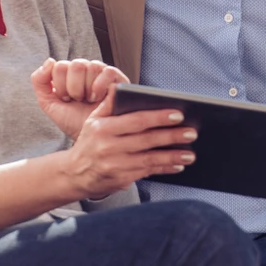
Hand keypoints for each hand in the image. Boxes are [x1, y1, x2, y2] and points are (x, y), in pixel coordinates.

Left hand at [31, 58, 128, 139]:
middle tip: (79, 100)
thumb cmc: (73, 121)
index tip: (67, 99)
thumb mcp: (50, 103)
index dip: (61, 86)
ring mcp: (102, 72)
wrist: (90, 139)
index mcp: (69, 73)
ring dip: (87, 89)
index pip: (60, 65)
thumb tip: (50, 61)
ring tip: (90, 100)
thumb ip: (40, 82)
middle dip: (74, 88)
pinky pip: (107, 71)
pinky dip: (100, 86)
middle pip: (75, 65)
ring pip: (90, 66)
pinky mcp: (118, 78)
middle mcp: (86, 69)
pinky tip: (98, 98)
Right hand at [63, 87, 197, 198]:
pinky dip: (164, 168)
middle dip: (172, 136)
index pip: (136, 120)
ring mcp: (115, 165)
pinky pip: (147, 172)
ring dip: (172, 156)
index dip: (158, 117)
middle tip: (192, 132)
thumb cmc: (89, 143)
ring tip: (190, 153)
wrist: (74, 174)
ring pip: (150, 159)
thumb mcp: (93, 121)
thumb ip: (108, 104)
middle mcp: (109, 147)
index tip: (178, 114)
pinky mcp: (121, 179)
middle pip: (147, 140)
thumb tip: (117, 86)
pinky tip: (178, 165)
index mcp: (103, 128)